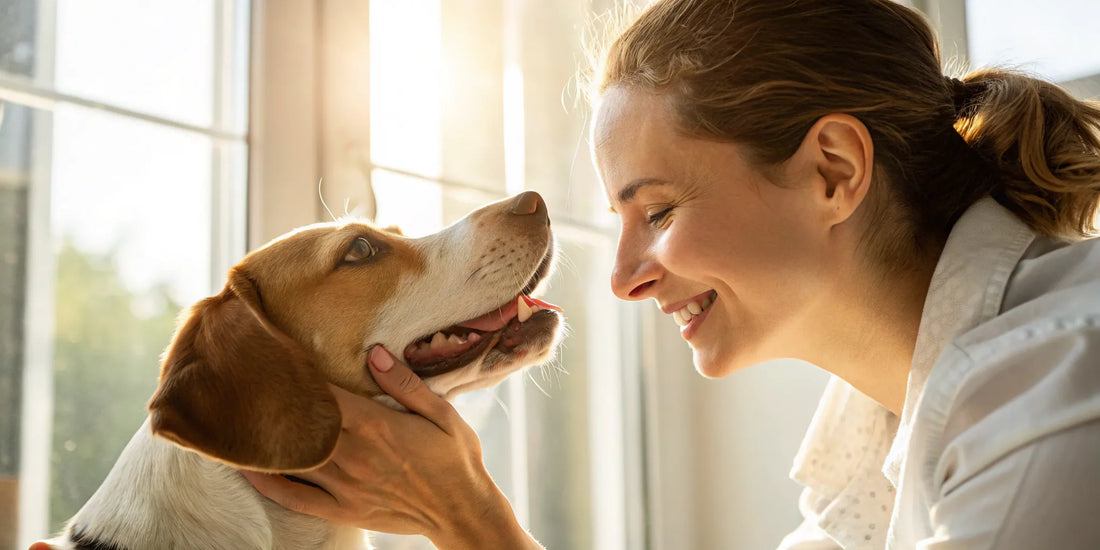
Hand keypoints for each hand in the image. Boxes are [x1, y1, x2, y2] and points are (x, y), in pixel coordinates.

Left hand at [241, 346, 540, 548]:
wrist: (464, 511)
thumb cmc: (456, 458)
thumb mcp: (443, 413)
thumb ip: (406, 384)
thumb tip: (373, 353)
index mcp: (377, 426)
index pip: (324, 395)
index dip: (296, 376)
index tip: (275, 356)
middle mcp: (354, 456)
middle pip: (301, 423)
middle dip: (274, 403)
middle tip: (244, 382)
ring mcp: (345, 486)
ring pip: (293, 459)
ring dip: (265, 439)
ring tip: (239, 418)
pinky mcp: (344, 510)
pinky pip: (296, 498)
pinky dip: (269, 484)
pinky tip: (249, 469)